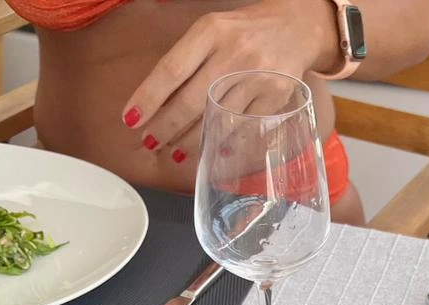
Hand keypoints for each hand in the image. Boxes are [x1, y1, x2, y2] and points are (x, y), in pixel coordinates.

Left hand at [121, 0, 337, 161]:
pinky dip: (224, 141)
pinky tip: (211, 148)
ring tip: (175, 152)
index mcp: (211, 31)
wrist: (297, 27)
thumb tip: (157, 102)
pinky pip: (243, 127)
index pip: (171, 69)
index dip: (148, 98)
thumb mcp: (213, 31)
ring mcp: (256, 76)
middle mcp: (233, 52)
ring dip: (191, 141)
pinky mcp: (275, 96)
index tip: (131, 119)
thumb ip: (189, 59)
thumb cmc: (244, 32)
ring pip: (215, 118)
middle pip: (190, 101)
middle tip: (150, 142)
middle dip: (166, 127)